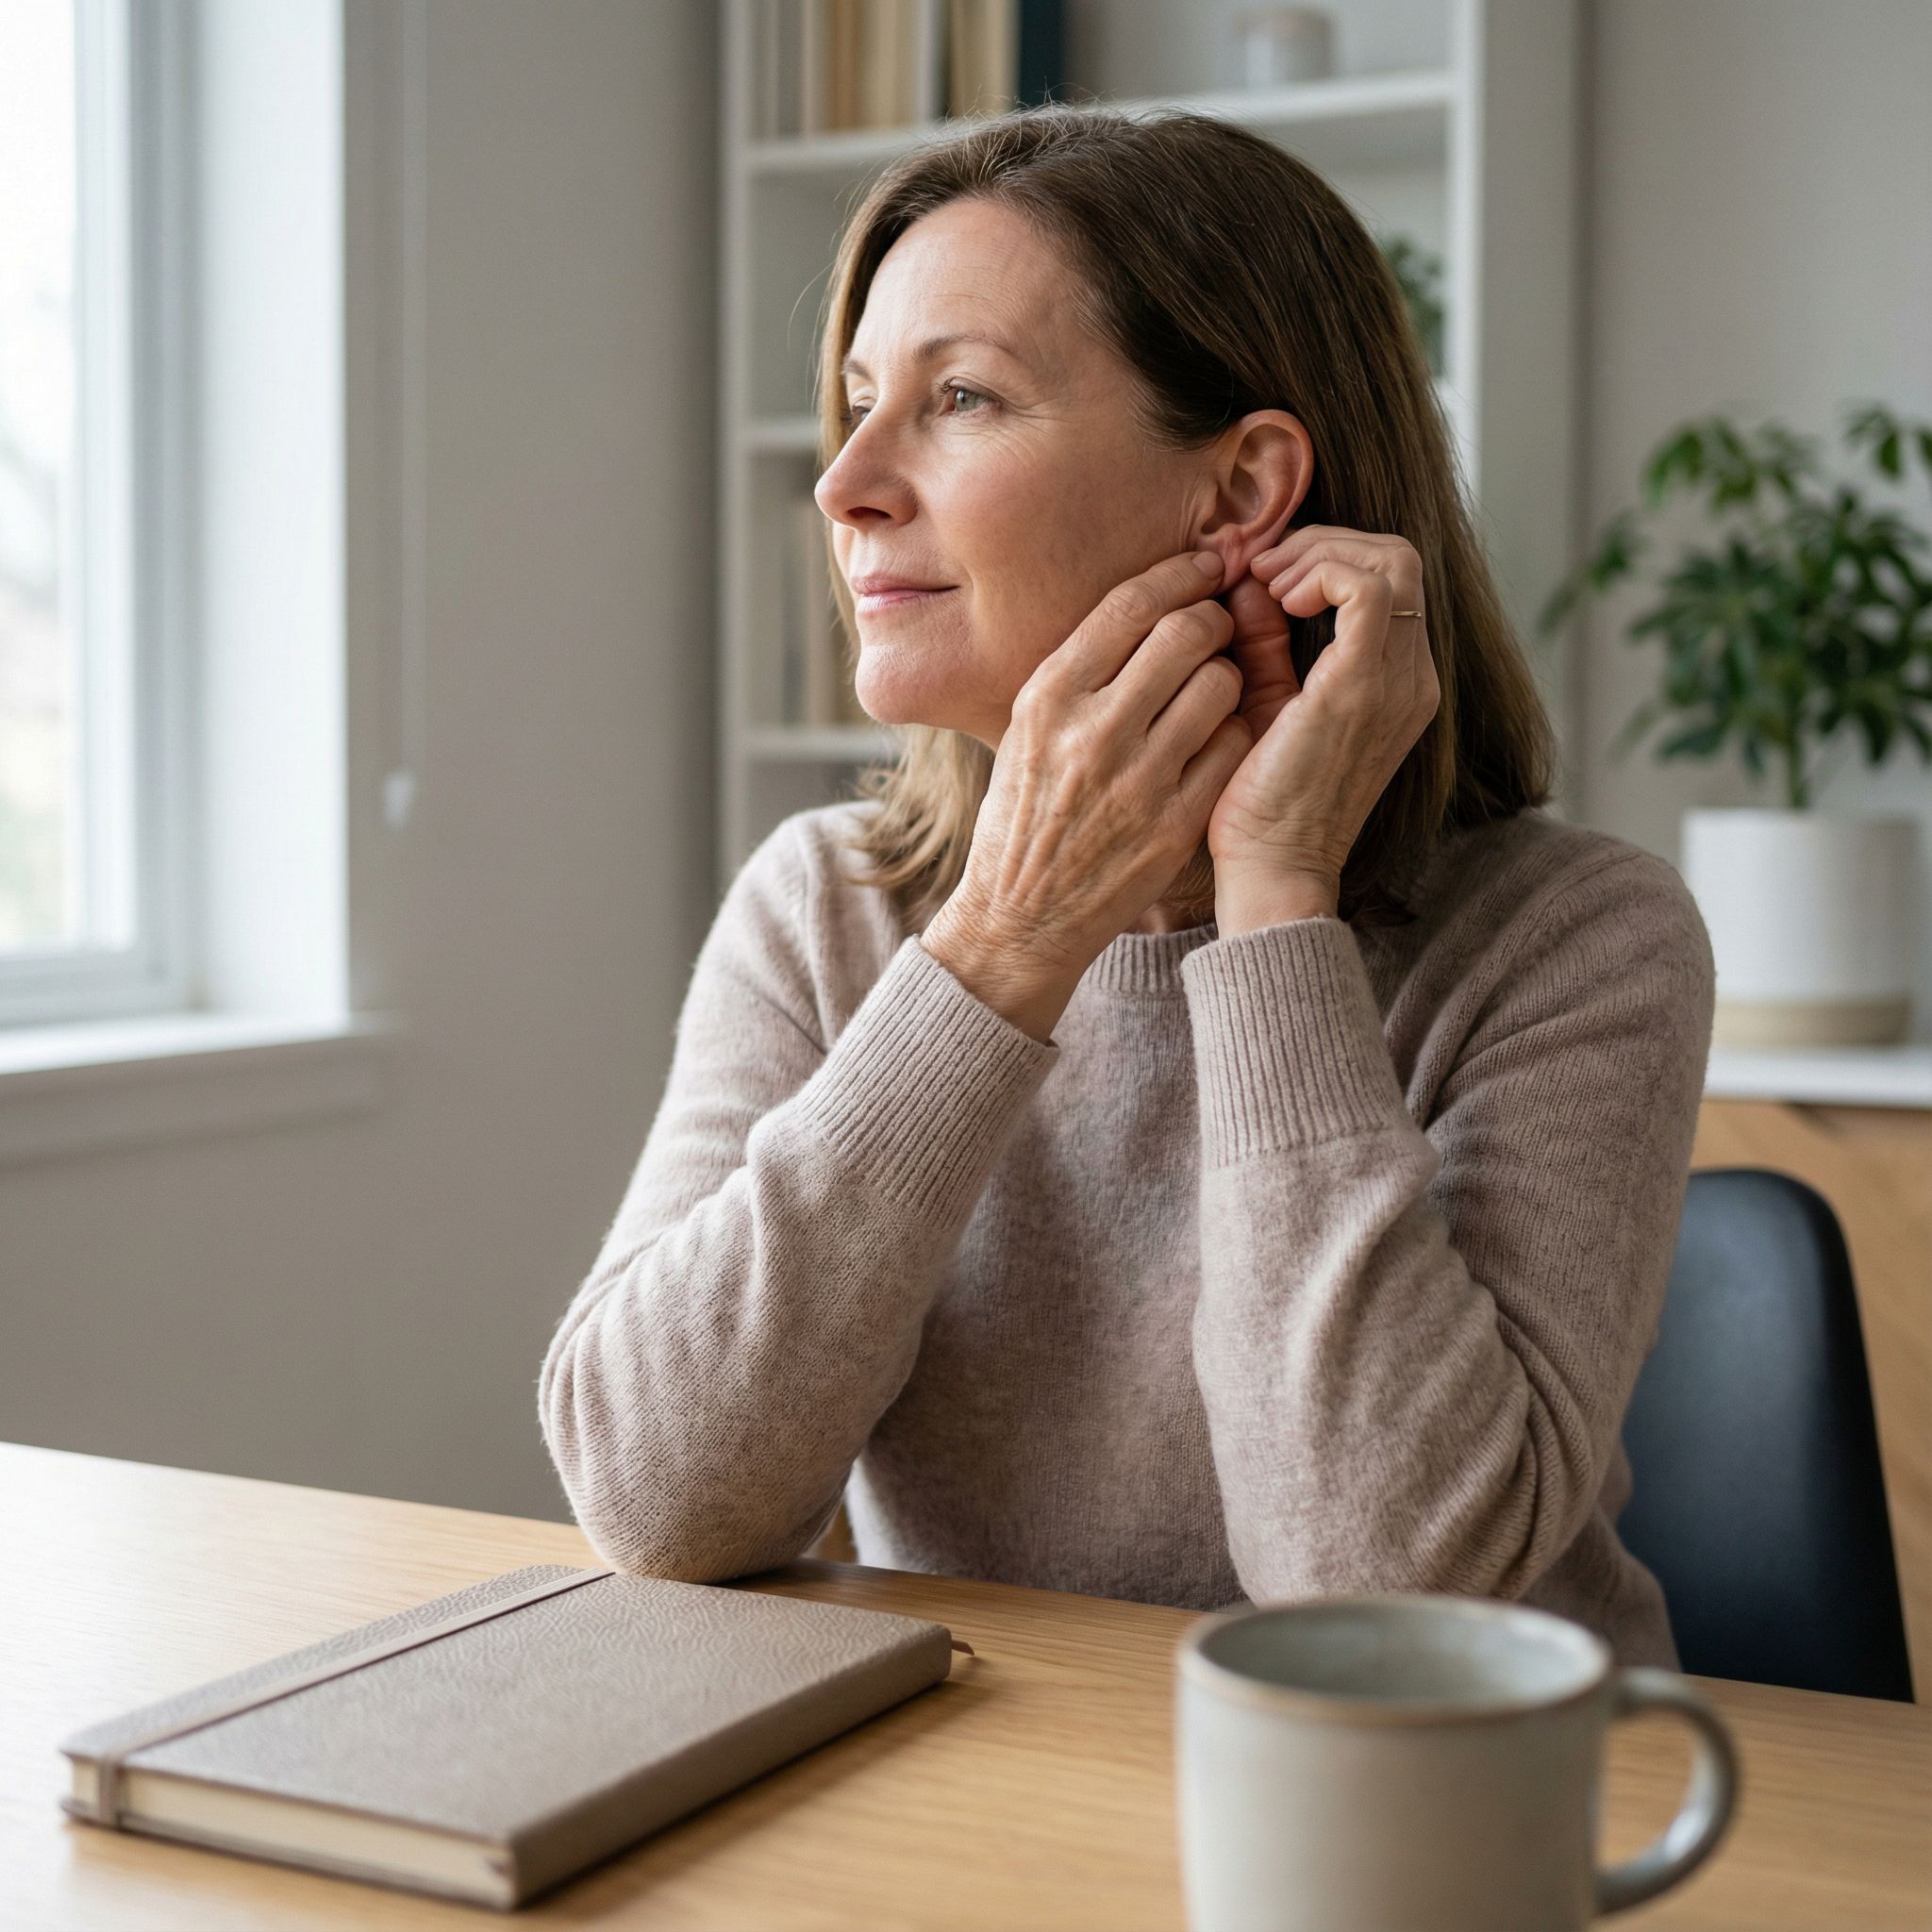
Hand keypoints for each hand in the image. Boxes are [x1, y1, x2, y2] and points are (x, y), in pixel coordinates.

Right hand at [922, 549, 1253, 1038]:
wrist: (1021, 917)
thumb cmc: (1026, 813)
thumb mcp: (1027, 730)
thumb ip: (1081, 670)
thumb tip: (1147, 603)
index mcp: (1048, 696)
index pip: (1130, 604)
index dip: (1182, 572)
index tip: (1209, 564)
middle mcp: (1091, 731)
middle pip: (1187, 633)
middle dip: (1215, 619)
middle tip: (1219, 627)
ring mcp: (1137, 780)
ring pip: (1221, 685)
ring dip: (1230, 677)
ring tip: (1215, 690)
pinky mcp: (1173, 824)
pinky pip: (1232, 747)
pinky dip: (1235, 734)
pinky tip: (1218, 740)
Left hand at [1206, 525, 1440, 922]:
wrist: (1273, 872)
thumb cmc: (1260, 802)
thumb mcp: (1266, 702)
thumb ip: (1266, 639)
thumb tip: (1245, 579)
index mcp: (1399, 684)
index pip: (1388, 578)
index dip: (1324, 555)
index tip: (1261, 574)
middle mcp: (1413, 679)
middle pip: (1396, 556)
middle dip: (1321, 543)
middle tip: (1259, 569)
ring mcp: (1397, 682)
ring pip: (1390, 559)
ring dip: (1318, 552)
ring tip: (1264, 583)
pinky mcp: (1363, 688)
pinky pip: (1366, 588)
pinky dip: (1320, 573)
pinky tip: (1278, 600)